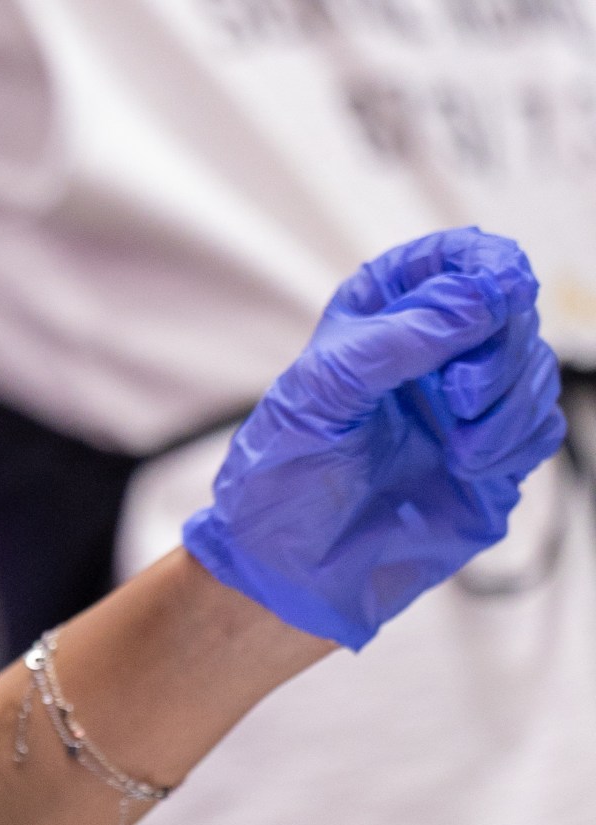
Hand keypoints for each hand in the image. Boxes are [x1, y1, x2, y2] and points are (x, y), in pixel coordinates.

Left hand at [183, 228, 565, 648]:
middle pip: (511, 312)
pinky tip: (467, 465)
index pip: (454, 257)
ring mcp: (464, 404)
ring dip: (506, 404)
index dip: (487, 264)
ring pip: (534, 369)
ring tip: (455, 444)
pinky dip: (514, 442)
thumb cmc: (285, 474)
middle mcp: (430, 352)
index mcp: (381, 316)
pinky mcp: (493, 455)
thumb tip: (482, 293)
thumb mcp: (322, 393)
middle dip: (496, 350)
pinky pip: (539, 427)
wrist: (294, 567)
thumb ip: (399, 339)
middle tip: (454, 395)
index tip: (498, 288)